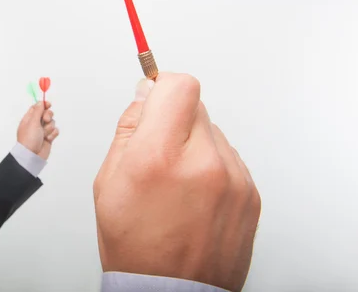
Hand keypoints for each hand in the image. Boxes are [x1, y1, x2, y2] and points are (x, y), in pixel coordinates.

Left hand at [17, 101, 58, 159]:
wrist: (32, 155)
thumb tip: (41, 102)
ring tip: (44, 134)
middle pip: (46, 113)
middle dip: (48, 116)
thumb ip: (38, 111)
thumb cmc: (29, 138)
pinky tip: (47, 139)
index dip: (43, 105)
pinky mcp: (48, 137)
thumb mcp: (32, 122)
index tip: (48, 104)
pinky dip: (53, 134)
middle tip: (45, 120)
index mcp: (29, 118)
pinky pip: (55, 131)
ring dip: (49, 128)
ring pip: (52, 123)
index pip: (37, 108)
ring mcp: (42, 131)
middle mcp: (36, 124)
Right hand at [94, 73, 260, 291]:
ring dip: (194, 143)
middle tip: (159, 150)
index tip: (155, 99)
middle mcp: (202, 163)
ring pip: (212, 130)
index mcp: (158, 157)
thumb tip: (146, 94)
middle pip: (195, 104)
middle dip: (174, 118)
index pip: (179, 86)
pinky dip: (211, 165)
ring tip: (178, 181)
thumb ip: (129, 128)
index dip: (163, 86)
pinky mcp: (250, 192)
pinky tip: (196, 194)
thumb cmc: (135, 244)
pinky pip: (228, 156)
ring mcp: (233, 178)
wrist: (171, 291)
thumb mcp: (108, 181)